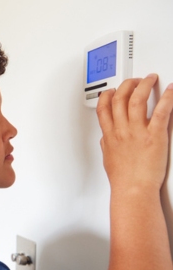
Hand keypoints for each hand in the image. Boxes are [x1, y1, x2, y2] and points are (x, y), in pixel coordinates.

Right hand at [97, 75, 172, 191]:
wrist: (133, 189)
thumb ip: (107, 144)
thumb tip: (105, 139)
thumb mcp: (108, 158)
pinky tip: (171, 90)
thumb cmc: (122, 178)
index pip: (103, 107)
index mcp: (109, 135)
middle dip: (127, 84)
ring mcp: (137, 131)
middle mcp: (121, 130)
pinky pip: (161, 111)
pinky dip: (167, 98)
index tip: (113, 89)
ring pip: (137, 99)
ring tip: (151, 79)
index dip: (107, 94)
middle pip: (119, 98)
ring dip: (144, 85)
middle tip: (135, 81)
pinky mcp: (154, 135)